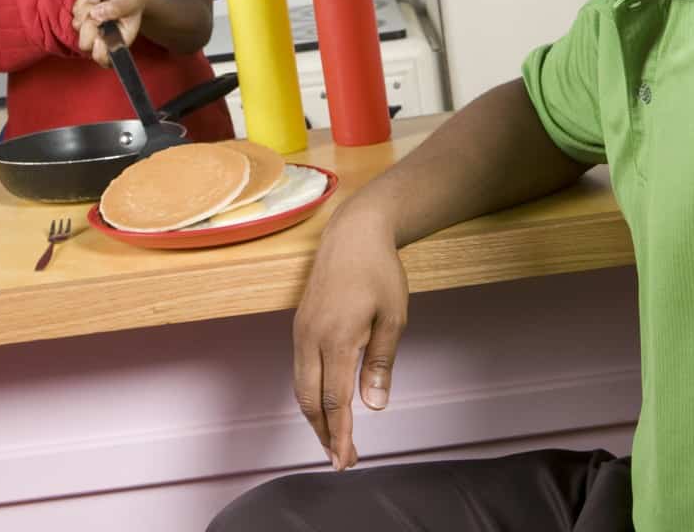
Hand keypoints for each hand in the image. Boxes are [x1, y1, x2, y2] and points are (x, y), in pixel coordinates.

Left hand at [74, 0, 150, 65]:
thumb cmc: (133, 1)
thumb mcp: (131, 2)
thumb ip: (117, 9)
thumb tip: (96, 14)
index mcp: (117, 43)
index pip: (103, 59)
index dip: (98, 50)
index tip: (100, 36)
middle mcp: (101, 40)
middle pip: (84, 44)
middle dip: (90, 25)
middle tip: (101, 13)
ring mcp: (89, 30)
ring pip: (77, 24)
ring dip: (87, 9)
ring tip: (101, 2)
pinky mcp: (81, 17)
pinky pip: (74, 11)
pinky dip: (84, 1)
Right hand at [292, 204, 408, 469]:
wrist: (353, 233)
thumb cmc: (379, 272)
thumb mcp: (393, 317)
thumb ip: (381, 363)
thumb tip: (374, 406)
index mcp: (337, 338)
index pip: (336, 400)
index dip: (340, 434)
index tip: (345, 460)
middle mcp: (311, 338)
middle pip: (311, 400)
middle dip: (324, 434)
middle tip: (341, 461)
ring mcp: (301, 331)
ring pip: (301, 387)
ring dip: (315, 417)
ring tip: (332, 440)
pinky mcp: (299, 325)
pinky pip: (300, 370)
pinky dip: (310, 395)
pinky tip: (324, 405)